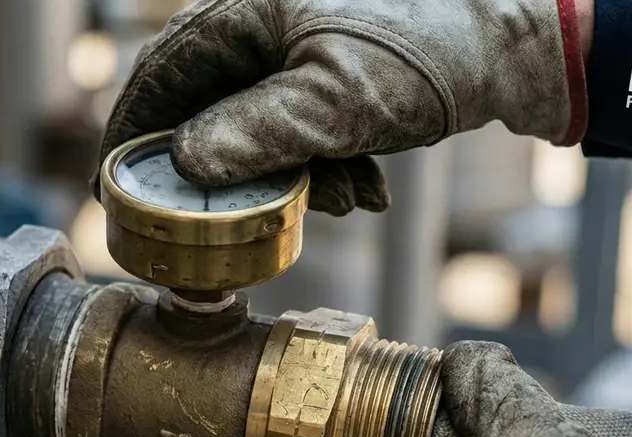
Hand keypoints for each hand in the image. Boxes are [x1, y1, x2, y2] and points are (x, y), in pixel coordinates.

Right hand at [96, 0, 587, 215]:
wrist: (517, 42)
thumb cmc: (429, 50)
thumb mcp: (334, 101)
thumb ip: (252, 134)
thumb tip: (184, 162)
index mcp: (247, 8)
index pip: (163, 71)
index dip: (132, 132)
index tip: (113, 185)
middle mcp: (265, 22)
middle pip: (211, 108)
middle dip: (233, 173)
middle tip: (236, 221)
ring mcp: (301, 46)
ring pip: (260, 128)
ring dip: (291, 176)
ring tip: (342, 195)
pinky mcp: (334, 71)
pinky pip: (303, 129)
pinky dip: (326, 164)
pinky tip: (366, 185)